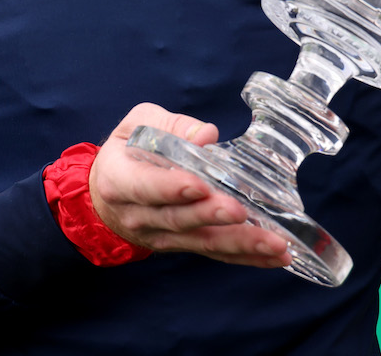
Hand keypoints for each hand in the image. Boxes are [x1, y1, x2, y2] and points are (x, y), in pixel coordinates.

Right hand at [88, 103, 292, 268]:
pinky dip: (246, 256)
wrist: (105, 192)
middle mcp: (138, 215)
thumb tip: (207, 136)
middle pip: (178, 219)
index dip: (172, 188)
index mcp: (120, 180)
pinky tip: (275, 257)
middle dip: (211, 216)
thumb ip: (171, 126)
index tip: (200, 186)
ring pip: (200, 242)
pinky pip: (214, 253)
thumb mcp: (137, 124)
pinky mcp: (181, 246)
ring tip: (274, 243)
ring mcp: (160, 236)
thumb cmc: (127, 149)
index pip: (145, 187)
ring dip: (239, 244)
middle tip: (240, 211)